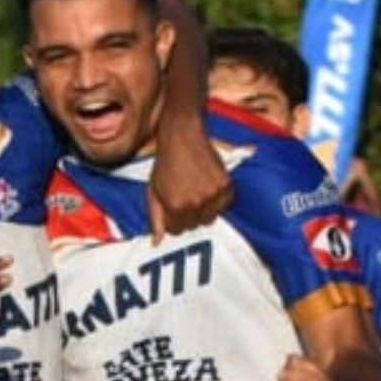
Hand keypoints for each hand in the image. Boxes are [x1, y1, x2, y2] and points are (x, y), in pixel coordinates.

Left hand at [149, 120, 232, 240]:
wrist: (183, 137)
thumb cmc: (166, 164)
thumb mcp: (153, 191)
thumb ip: (155, 219)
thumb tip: (157, 243)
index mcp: (176, 207)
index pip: (176, 231)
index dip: (173, 218)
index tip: (173, 204)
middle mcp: (196, 204)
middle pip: (194, 226)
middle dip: (188, 215)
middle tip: (185, 194)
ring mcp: (213, 195)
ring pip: (210, 218)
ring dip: (204, 209)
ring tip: (196, 190)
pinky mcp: (226, 186)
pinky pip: (224, 206)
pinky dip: (218, 199)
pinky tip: (208, 186)